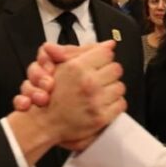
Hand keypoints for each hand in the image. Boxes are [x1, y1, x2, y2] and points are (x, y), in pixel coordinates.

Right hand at [8, 41, 125, 157]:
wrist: (45, 122)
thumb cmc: (52, 95)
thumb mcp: (61, 66)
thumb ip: (83, 52)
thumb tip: (109, 44)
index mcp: (77, 67)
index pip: (106, 54)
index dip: (103, 58)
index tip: (99, 63)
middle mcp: (88, 83)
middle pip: (116, 69)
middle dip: (109, 73)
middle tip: (100, 78)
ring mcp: (95, 101)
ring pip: (120, 86)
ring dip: (111, 89)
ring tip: (100, 92)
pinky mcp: (101, 117)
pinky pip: (121, 104)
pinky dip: (114, 104)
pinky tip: (103, 103)